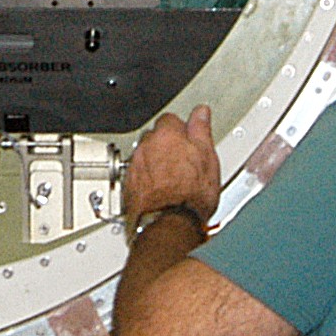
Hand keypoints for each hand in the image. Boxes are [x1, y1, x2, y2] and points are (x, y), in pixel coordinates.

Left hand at [124, 106, 221, 226]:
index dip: (182, 132)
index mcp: (167, 135)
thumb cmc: (189, 194)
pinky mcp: (128, 185)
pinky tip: (160, 191)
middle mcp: (146, 147)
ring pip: (145, 157)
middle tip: (183, 164)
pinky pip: (137, 175)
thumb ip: (201, 130)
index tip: (189, 142)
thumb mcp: (207, 157)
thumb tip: (201, 112)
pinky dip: (146, 180)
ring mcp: (135, 165)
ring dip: (155, 163)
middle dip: (166, 147)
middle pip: (155, 138)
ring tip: (172, 181)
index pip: (171, 120)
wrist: (169, 223)